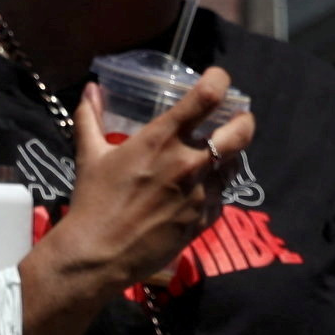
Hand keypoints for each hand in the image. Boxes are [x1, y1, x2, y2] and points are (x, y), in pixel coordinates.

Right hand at [45, 72, 255, 299]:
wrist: (100, 255)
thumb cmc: (93, 202)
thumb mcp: (89, 155)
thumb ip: (90, 118)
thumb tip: (91, 89)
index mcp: (162, 139)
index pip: (207, 97)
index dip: (220, 81)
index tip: (218, 79)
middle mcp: (188, 163)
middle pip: (241, 132)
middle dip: (244, 120)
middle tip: (236, 119)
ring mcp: (200, 193)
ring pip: (234, 165)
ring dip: (229, 156)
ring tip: (217, 155)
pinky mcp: (203, 219)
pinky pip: (222, 197)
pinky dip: (215, 188)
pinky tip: (201, 189)